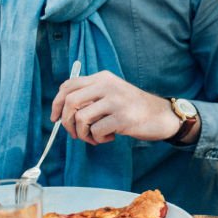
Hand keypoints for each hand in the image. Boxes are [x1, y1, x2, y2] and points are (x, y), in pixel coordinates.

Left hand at [51, 71, 183, 144]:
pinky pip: (96, 131)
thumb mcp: (113, 93)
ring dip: (83, 134)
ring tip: (94, 138)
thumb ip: (92, 96)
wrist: (162, 116)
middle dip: (66, 122)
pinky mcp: (122, 117)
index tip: (55, 118)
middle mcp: (108, 85)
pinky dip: (98, 139)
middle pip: (70, 101)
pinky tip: (109, 137)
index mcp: (103, 78)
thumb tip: (63, 112)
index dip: (56, 103)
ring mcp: (115, 101)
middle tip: (74, 133)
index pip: (68, 85)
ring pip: (81, 118)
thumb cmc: (134, 108)